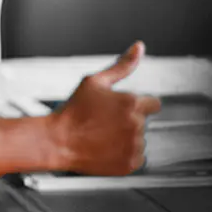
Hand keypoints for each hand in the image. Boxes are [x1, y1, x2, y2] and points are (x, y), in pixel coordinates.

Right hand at [46, 42, 161, 174]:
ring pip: (139, 140)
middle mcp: (137, 125)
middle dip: (127, 121)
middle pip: (143, 122)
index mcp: (132, 103)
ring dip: (125, 138)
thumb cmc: (73, 110)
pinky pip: (135, 157)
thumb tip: (139, 47)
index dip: (137, 105)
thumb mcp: (94, 81)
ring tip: (101, 136)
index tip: (120, 110)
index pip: (154, 104)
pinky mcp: (130, 164)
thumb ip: (122, 65)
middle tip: (103, 123)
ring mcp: (134, 146)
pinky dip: (123, 154)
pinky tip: (105, 149)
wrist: (57, 141)